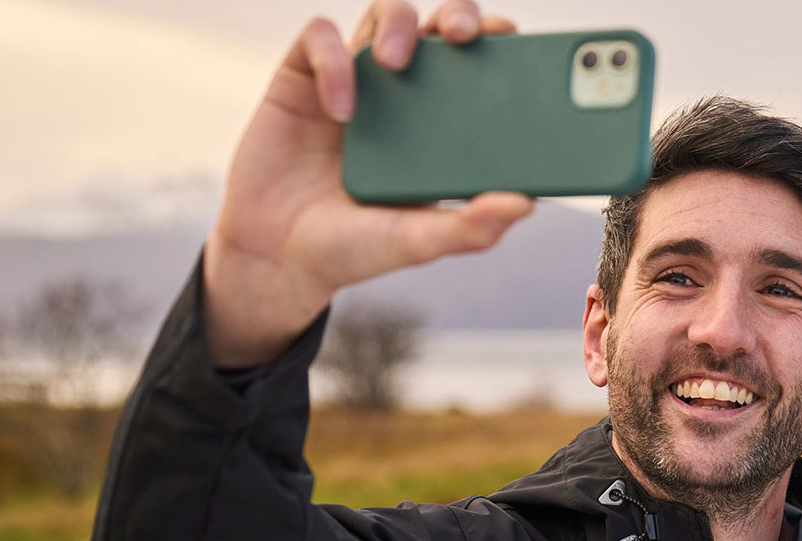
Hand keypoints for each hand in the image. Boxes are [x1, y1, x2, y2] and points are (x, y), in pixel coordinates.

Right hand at [203, 0, 531, 367]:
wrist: (276, 257)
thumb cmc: (352, 247)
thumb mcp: (417, 242)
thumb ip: (470, 227)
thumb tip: (524, 204)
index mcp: (443, 128)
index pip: (481, 69)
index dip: (500, 46)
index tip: (517, 45)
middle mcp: (404, 96)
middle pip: (439, 28)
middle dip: (459, 15)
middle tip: (462, 35)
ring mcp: (356, 83)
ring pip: (386, 17)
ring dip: (399, 25)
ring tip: (396, 63)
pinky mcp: (303, 79)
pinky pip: (319, 40)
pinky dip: (333, 61)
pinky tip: (340, 108)